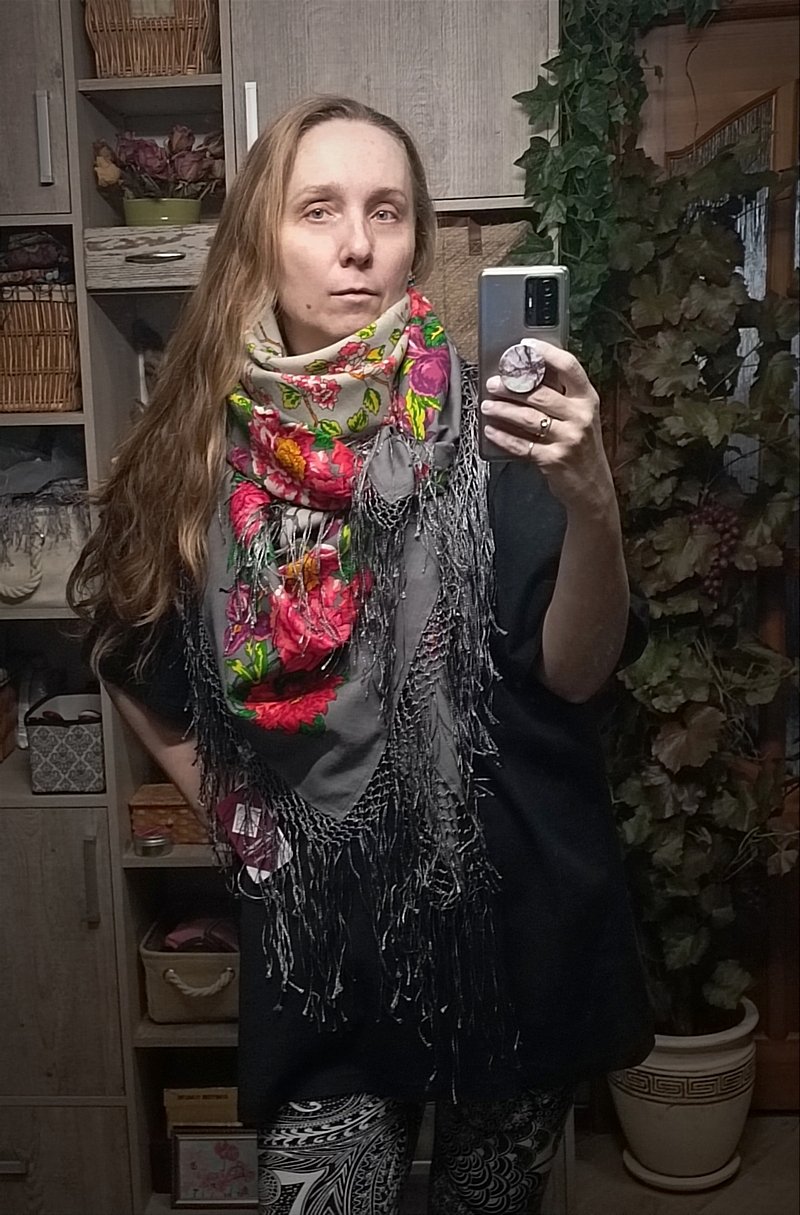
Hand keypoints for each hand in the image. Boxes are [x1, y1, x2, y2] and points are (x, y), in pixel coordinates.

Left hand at [481, 341, 614, 518]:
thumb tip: (527, 375)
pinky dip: (503, 437)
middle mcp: (581, 416)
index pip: (569, 367)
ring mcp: (568, 439)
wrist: (592, 487)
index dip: (546, 353)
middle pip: (540, 393)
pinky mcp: (553, 459)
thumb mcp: (580, 418)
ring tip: (487, 406)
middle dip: (511, 387)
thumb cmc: (581, 447)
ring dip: (503, 410)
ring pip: (528, 418)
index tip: (525, 345)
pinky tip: (490, 431)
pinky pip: (522, 444)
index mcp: (588, 399)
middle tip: (493, 383)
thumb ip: (562, 397)